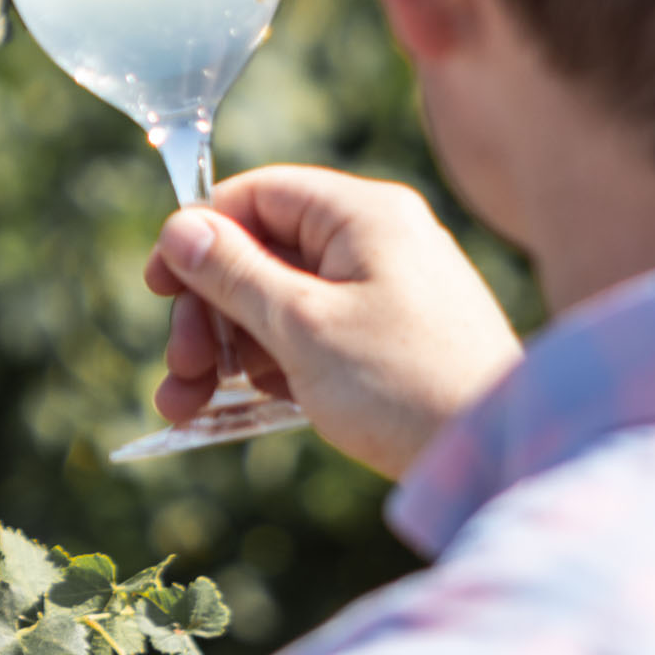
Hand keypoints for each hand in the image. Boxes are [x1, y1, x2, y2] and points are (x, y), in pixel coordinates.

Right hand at [143, 165, 521, 479]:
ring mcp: (385, 290)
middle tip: (178, 369)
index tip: (158, 289)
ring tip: (187, 405)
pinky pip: (309, 334)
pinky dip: (269, 365)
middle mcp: (377, 240)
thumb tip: (179, 227)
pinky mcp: (389, 338)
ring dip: (226, 349)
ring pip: (278, 301)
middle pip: (260, 253)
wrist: (496, 458)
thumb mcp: (301, 325)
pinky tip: (238, 407)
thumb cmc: (402, 385)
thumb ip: (233, 271)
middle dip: (206, 313)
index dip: (199, 237)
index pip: (257, 195)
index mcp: (363, 216)